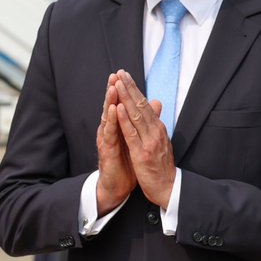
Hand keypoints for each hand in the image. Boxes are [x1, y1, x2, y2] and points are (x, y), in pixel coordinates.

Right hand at [95, 73, 137, 214]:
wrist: (116, 185)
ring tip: (113, 86)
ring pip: (108, 117)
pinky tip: (114, 109)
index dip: (123, 91)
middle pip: (112, 107)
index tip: (125, 74)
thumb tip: (154, 105)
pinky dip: (112, 120)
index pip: (121, 105)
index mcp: (118, 128)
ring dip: (110, 101)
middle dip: (114, 90)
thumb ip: (142, 122)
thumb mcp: (136, 141)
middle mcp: (110, 131)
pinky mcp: (107, 150)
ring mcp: (107, 140)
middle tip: (116, 74)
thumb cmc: (125, 163)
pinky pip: (110, 133)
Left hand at [113, 69, 176, 207]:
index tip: (124, 75)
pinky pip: (132, 134)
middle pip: (141, 105)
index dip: (134, 89)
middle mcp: (156, 131)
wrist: (169, 188)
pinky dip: (125, 120)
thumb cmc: (161, 165)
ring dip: (126, 98)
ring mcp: (150, 141)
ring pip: (136, 115)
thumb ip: (155, 122)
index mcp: (158, 128)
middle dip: (130, 87)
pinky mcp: (143, 153)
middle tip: (120, 72)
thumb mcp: (160, 141)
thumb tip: (155, 103)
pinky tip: (118, 108)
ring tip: (118, 83)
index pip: (144, 104)